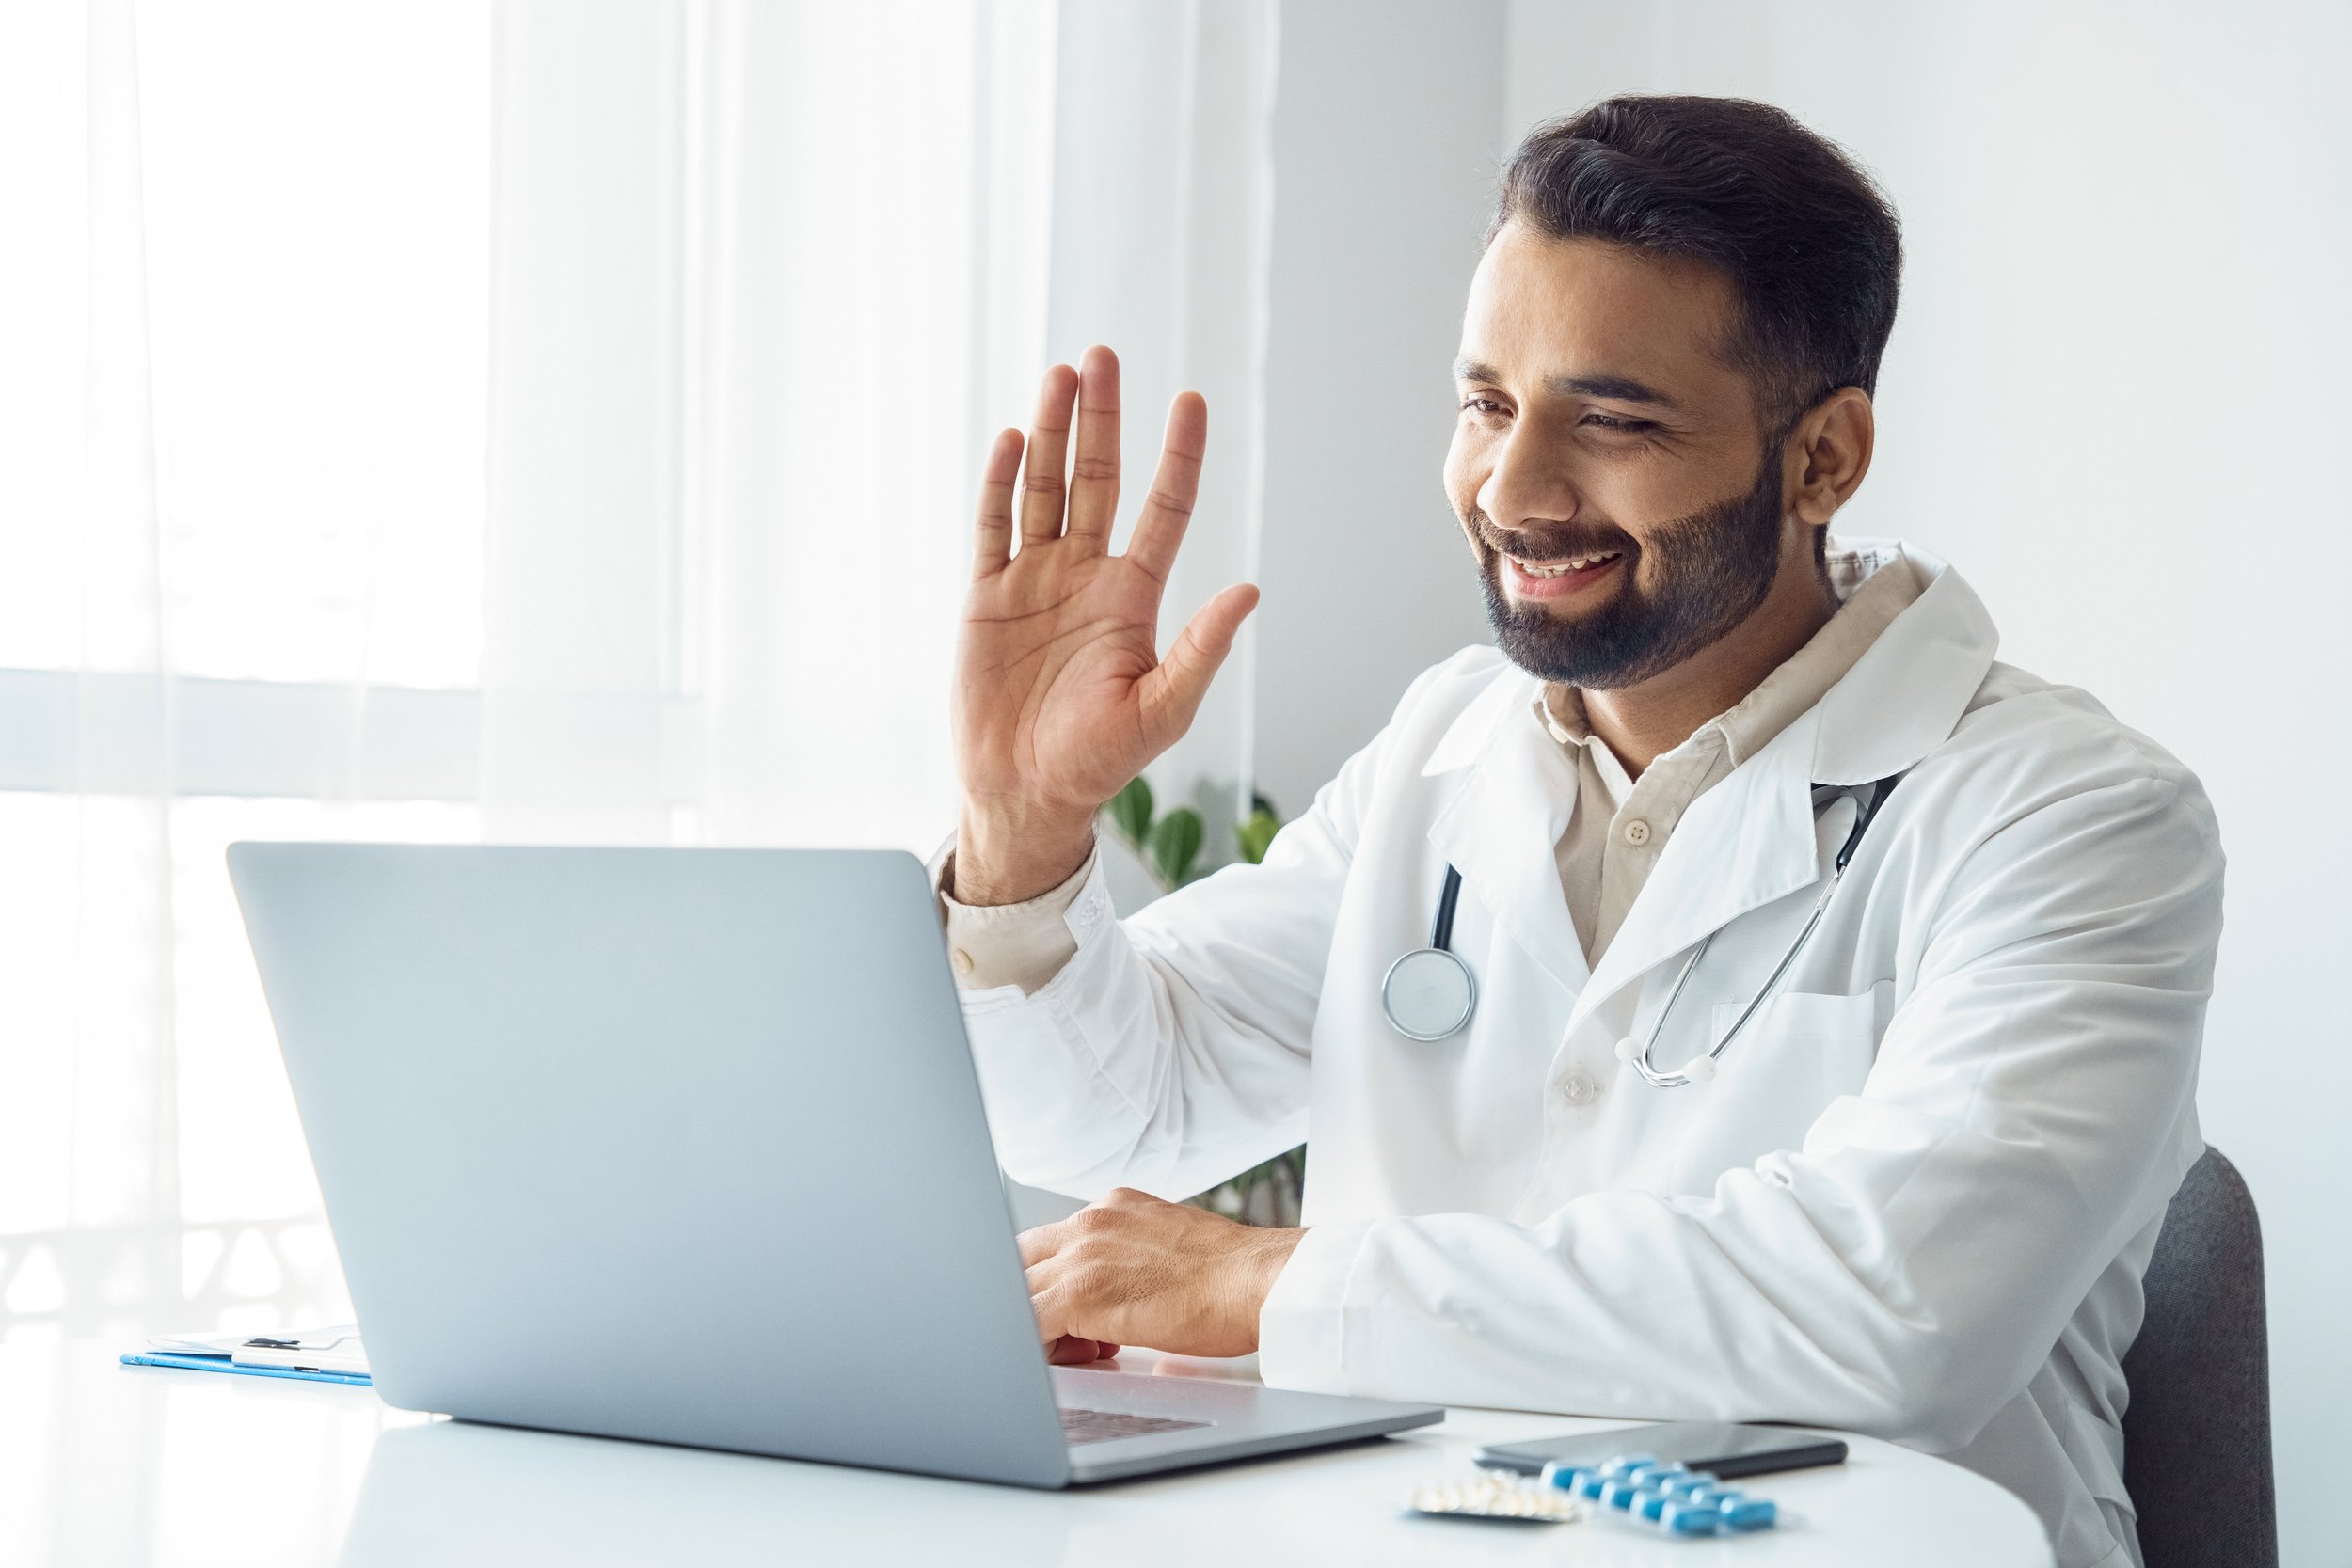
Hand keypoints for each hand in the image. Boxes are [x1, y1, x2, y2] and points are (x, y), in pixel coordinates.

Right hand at [951, 347, 1259, 904]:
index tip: (1191, 401)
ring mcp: (1033, 580)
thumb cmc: (1098, 760)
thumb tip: (1249, 592)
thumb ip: (1201, 650)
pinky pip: (993, 526)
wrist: (1024, 793)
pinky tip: (1015, 439)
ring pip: (1045, 489)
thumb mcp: (1162, 709)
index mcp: (1132, 597)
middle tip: (1105, 357)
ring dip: (1054, 433)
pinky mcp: (986, 596)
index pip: (1163, 509)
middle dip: (1102, 419)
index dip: (1179, 456)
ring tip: (1062, 375)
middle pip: (1097, 479)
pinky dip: (1002, 483)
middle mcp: (1085, 575)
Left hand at [1020, 1187, 1302, 1363]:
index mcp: (1114, 1209)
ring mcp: (1081, 1253)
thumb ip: (1131, 1261)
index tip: (1083, 1315)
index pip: (1052, 1243)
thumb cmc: (1233, 1277)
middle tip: (1076, 1334)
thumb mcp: (1171, 1248)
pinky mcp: (1079, 1292)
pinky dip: (1038, 1345)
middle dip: (1035, 1298)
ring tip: (1089, 1348)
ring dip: (1039, 1324)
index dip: (1056, 1281)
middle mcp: (1092, 1221)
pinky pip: (1025, 1321)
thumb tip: (1119, 1300)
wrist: (1260, 1281)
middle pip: (1022, 1258)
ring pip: (1018, 1290)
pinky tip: (1080, 1357)